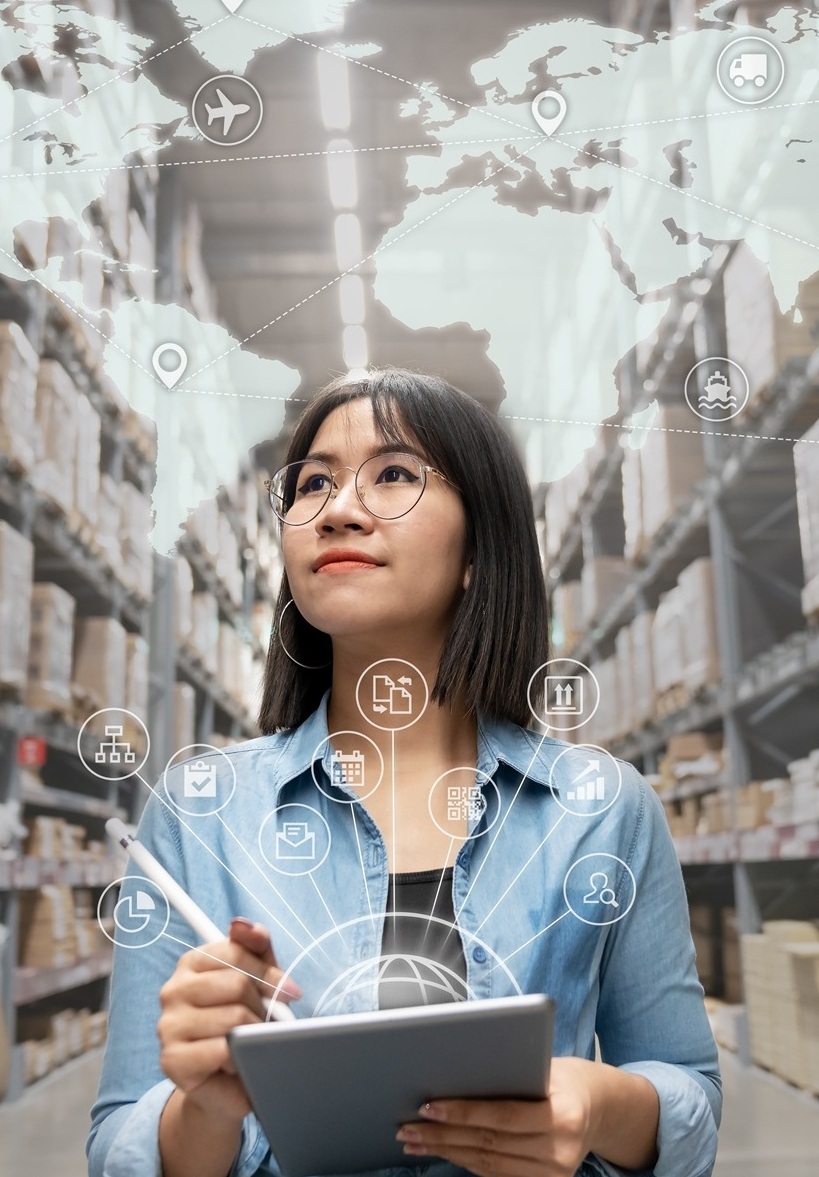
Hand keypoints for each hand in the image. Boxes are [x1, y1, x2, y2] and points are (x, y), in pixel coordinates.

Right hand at [158, 918, 301, 1124]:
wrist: (227, 1085)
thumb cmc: (243, 1026)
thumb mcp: (257, 980)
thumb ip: (255, 947)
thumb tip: (241, 923)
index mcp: (191, 963)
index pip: (236, 951)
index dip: (269, 972)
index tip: (291, 991)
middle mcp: (173, 989)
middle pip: (237, 983)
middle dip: (263, 1006)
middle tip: (267, 1024)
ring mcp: (168, 1025)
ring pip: (233, 1017)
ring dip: (255, 1034)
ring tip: (251, 1043)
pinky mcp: (172, 1059)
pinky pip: (223, 1050)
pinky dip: (241, 1058)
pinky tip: (238, 1063)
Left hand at [396, 1057, 594, 1176]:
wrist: (600, 1108)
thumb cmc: (565, 1078)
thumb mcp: (546, 1067)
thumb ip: (509, 1076)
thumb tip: (455, 1075)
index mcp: (563, 1115)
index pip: (502, 1117)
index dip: (462, 1112)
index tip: (428, 1105)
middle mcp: (560, 1150)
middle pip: (489, 1144)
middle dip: (442, 1135)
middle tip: (408, 1127)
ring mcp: (553, 1174)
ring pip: (487, 1164)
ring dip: (446, 1152)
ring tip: (415, 1141)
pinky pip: (496, 1174)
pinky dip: (466, 1161)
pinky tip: (444, 1150)